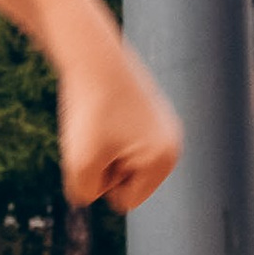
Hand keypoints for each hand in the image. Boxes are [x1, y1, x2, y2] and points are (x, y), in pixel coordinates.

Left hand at [58, 37, 182, 214]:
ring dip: (101, 147)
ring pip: (120, 157)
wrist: (91, 53)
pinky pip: (119, 136)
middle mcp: (173, 143)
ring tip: (97, 118)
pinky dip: (103, 128)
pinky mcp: (149, 108)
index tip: (97, 149)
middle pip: (126, 180)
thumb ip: (85, 192)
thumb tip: (92, 191)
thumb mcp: (79, 163)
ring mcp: (163, 124)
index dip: (100, 182)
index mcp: (165, 160)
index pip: (126, 201)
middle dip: (105, 165)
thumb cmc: (88, 110)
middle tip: (96, 131)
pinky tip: (102, 106)